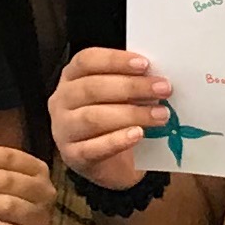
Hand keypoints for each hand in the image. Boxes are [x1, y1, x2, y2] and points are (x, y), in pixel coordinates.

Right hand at [50, 48, 173, 187]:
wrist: (107, 164)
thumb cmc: (113, 121)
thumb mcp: (117, 96)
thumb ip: (129, 82)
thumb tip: (156, 77)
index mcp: (71, 77)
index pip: (86, 61)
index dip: (114, 60)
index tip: (144, 64)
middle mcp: (61, 100)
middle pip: (92, 88)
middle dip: (131, 87)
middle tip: (163, 89)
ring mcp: (63, 129)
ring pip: (93, 118)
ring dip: (131, 114)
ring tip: (160, 115)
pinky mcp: (72, 156)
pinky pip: (93, 148)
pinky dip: (118, 140)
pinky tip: (138, 134)